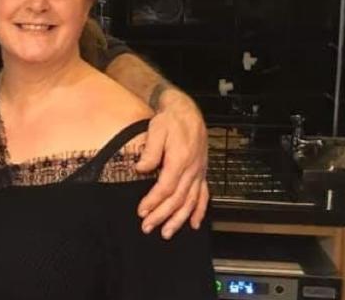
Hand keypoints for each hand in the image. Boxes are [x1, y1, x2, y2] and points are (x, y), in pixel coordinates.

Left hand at [135, 88, 207, 238]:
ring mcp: (198, 172)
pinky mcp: (201, 172)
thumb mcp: (156, 129)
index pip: (166, 187)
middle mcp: (192, 169)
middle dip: (162, 215)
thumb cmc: (169, 120)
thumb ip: (150, 151)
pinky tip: (194, 224)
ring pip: (191, 201)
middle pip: (178, 199)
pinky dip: (200, 211)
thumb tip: (141, 169)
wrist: (186, 111)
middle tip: (148, 227)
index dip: (154, 202)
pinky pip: (204, 195)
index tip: (141, 211)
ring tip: (167, 233)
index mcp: (180, 160)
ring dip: (179, 219)